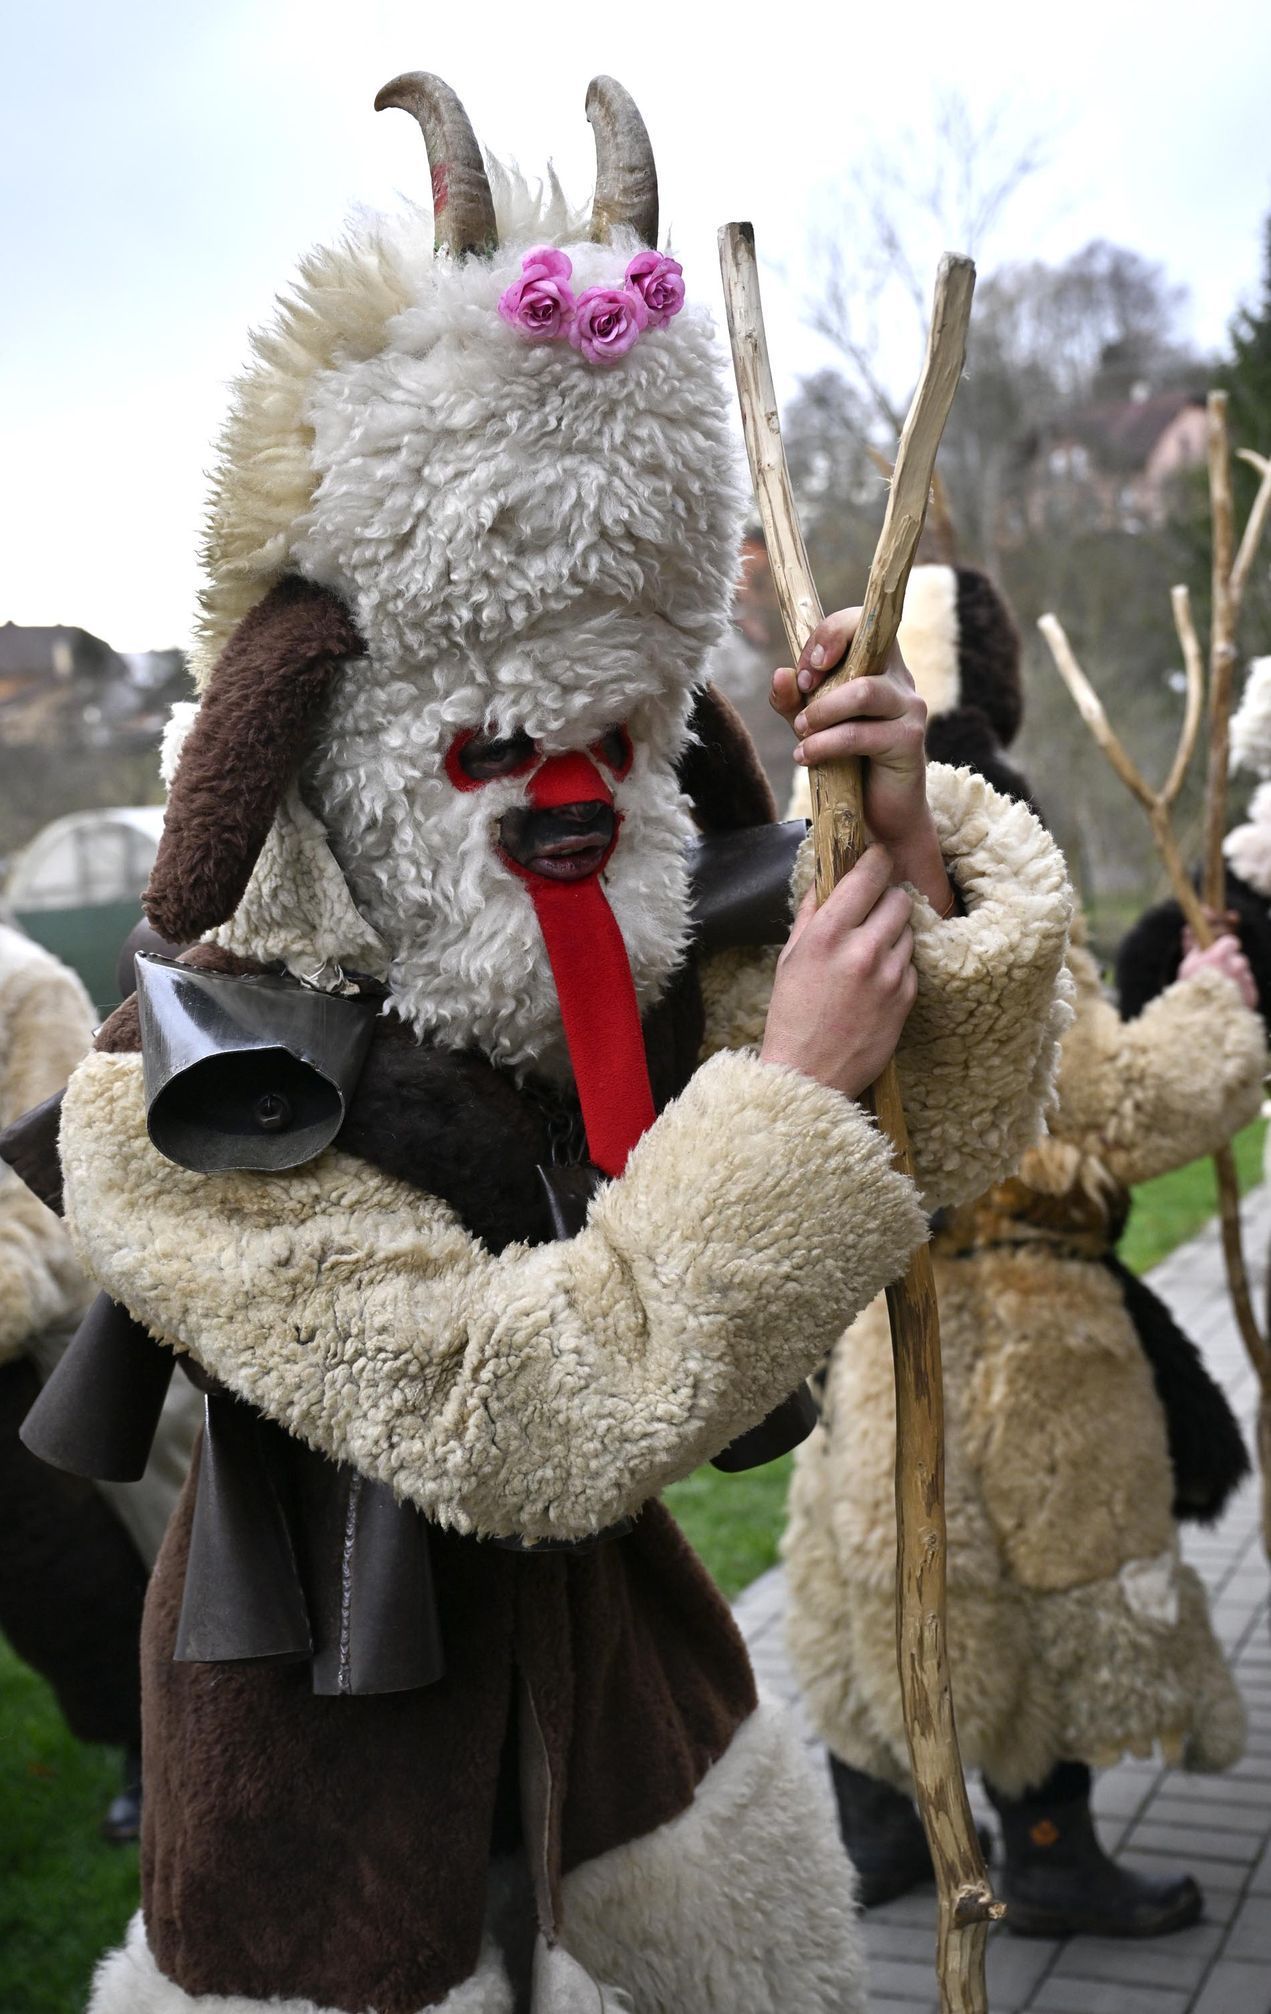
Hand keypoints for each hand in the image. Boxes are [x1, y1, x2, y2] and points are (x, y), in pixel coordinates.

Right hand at [761, 846, 916, 1099]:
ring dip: (894, 933)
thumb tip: (825, 881)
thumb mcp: (790, 959)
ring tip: (870, 953)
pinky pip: (911, 964)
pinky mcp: (906, 998)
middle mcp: (862, 950)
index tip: (878, 856)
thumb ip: (811, 915)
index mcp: (827, 935)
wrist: (809, 1075)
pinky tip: (876, 981)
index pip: (868, 876)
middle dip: (888, 899)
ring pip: (909, 931)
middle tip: (874, 910)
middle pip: (899, 899)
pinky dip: (898, 965)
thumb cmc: (792, 1016)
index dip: (877, 859)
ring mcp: (889, 975)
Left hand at [771, 606, 952, 915]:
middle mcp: (900, 678)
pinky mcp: (909, 742)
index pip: (861, 621)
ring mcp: (909, 708)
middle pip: (869, 641)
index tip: (803, 668)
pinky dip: (826, 744)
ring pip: (864, 691)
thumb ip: (793, 700)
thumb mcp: (811, 724)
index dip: (829, 634)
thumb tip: (779, 675)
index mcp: (878, 663)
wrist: (879, 812)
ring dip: (822, 710)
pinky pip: (861, 734)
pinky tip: (806, 756)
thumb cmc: (846, 760)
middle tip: (800, 689)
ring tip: (800, 732)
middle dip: (824, 657)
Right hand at [1179, 932, 1256, 1011]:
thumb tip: (1196, 940)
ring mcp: (1246, 980)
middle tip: (1218, 977)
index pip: (1231, 941)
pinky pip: (1247, 989)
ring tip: (1221, 994)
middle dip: (1230, 965)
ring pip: (1244, 975)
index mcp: (1220, 955)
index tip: (1220, 952)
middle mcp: (1237, 965)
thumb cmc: (1190, 993)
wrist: (1203, 1022)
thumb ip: (1195, 952)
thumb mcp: (1186, 968)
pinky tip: (1228, 1002)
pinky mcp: (1252, 995)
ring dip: (1235, 980)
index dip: (1225, 947)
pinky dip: (1240, 993)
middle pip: (1239, 959)